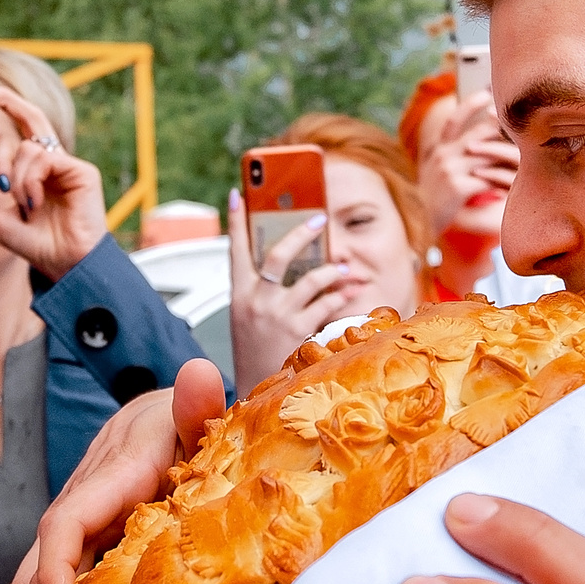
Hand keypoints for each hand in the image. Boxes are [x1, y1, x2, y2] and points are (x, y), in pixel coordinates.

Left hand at [0, 87, 108, 281]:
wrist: (69, 265)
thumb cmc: (40, 246)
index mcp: (35, 170)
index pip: (19, 130)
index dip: (3, 106)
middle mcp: (52, 162)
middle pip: (31, 116)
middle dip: (5, 99)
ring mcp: (67, 165)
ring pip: (29, 146)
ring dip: (16, 175)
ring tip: (22, 204)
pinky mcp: (81, 171)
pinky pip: (45, 159)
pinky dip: (30, 180)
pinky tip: (33, 201)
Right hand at [10, 357, 224, 583]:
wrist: (164, 415)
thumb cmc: (183, 421)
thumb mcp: (197, 414)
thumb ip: (199, 404)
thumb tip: (199, 374)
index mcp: (113, 473)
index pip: (63, 526)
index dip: (55, 577)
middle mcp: (83, 500)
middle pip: (35, 570)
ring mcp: (78, 523)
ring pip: (38, 582)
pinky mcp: (81, 540)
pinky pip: (60, 583)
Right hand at [227, 188, 358, 395]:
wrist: (255, 389)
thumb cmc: (256, 350)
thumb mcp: (247, 317)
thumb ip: (261, 290)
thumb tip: (290, 262)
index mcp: (239, 294)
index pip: (235, 249)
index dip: (236, 220)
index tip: (238, 194)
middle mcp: (256, 301)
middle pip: (279, 254)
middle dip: (302, 233)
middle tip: (319, 219)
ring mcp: (277, 315)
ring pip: (311, 279)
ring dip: (331, 270)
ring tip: (343, 266)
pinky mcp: (298, 331)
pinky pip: (327, 305)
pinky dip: (340, 296)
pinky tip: (349, 292)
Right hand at [419, 93, 518, 231]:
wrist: (418, 224)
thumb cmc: (432, 201)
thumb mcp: (434, 173)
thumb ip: (450, 157)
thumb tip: (476, 144)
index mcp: (437, 150)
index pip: (453, 121)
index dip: (469, 105)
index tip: (486, 94)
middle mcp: (443, 155)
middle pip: (479, 135)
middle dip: (502, 131)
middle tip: (521, 130)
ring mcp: (450, 169)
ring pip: (488, 157)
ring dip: (508, 160)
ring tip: (525, 158)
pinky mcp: (458, 186)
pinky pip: (489, 179)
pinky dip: (503, 182)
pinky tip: (514, 185)